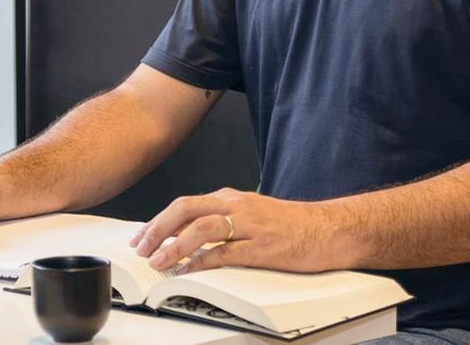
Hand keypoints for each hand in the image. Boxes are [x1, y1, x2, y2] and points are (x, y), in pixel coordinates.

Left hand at [128, 188, 339, 274]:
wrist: (328, 228)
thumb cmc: (291, 224)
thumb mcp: (251, 212)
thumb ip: (222, 218)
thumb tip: (189, 233)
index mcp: (230, 198)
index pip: (184, 204)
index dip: (159, 220)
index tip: (142, 236)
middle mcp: (236, 206)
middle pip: (186, 210)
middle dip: (158, 229)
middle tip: (141, 248)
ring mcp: (249, 226)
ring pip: (201, 229)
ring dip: (174, 246)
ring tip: (158, 262)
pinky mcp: (261, 247)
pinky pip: (224, 253)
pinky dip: (202, 261)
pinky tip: (189, 270)